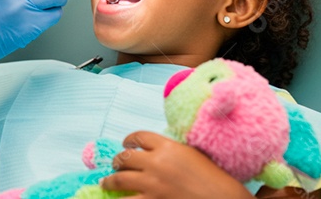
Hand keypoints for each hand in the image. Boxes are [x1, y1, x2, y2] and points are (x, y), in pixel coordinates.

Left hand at [100, 131, 252, 198]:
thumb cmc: (213, 178)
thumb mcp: (193, 155)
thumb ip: (174, 151)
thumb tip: (159, 150)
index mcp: (168, 147)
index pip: (139, 136)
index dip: (129, 140)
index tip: (126, 144)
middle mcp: (156, 163)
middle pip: (125, 157)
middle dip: (117, 161)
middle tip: (115, 165)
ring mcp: (151, 184)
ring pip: (119, 179)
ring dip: (110, 181)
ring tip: (107, 182)